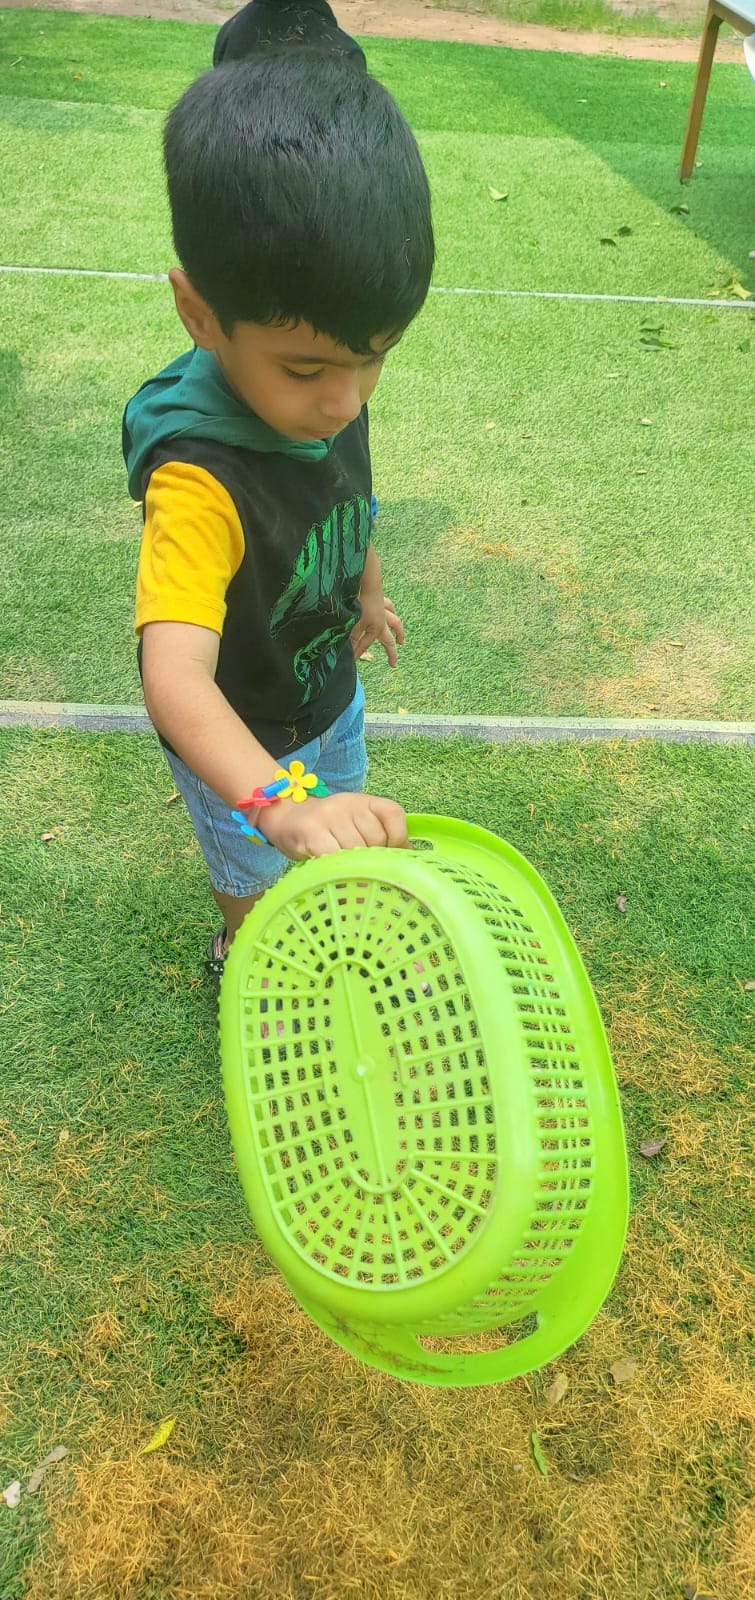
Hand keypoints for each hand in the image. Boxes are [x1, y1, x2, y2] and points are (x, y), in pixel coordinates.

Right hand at [259, 790, 407, 861]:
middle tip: (358, 865)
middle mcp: (347, 803)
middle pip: (376, 838)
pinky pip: (335, 858)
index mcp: (362, 800)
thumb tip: (410, 858)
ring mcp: (329, 817)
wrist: (283, 816)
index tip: (389, 854)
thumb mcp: (353, 821)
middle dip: (371, 858)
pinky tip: (331, 870)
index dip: (397, 838)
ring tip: (342, 868)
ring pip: (356, 850)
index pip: (393, 814)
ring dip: (352, 867)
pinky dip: (337, 870)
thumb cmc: (324, 827)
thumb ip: (379, 835)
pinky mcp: (312, 833)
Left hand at [351, 592, 404, 666]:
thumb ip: (353, 636)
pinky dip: (390, 611)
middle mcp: (383, 620)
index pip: (365, 644)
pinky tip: (390, 612)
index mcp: (376, 627)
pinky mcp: (379, 598)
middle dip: (390, 652)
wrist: (365, 580)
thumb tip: (350, 648)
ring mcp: (383, 609)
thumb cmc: (358, 601)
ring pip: (394, 621)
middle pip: (388, 639)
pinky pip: (388, 606)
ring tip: (401, 641)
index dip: (358, 653)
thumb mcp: (354, 622)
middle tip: (393, 663)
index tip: (352, 660)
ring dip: (398, 632)